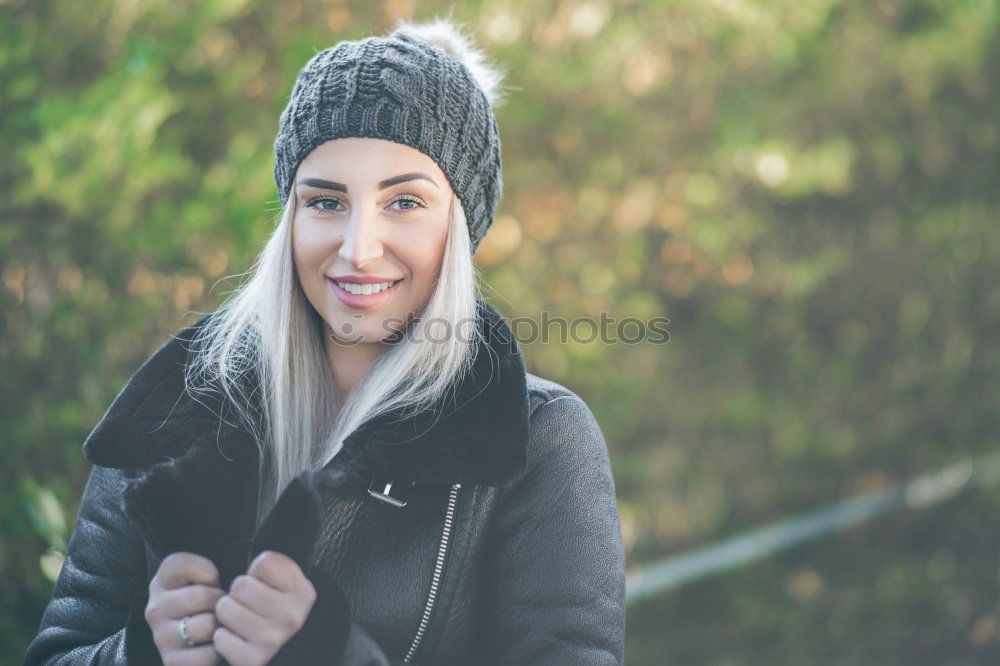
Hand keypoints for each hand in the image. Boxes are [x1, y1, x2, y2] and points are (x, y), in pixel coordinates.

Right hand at [146, 552, 224, 665]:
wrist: (199, 641)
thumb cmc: (211, 600)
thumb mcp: (206, 577)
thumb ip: (210, 569)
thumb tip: (238, 576)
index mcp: (162, 582)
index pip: (181, 564)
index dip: (207, 571)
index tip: (211, 581)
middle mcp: (155, 608)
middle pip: (200, 596)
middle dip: (221, 600)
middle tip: (222, 606)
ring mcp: (161, 636)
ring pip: (206, 625)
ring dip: (221, 626)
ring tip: (220, 624)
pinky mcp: (171, 661)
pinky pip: (206, 655)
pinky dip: (218, 652)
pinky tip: (215, 645)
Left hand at [212, 550, 317, 665]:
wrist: (287, 648)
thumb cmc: (276, 604)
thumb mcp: (286, 578)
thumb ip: (275, 560)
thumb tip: (283, 519)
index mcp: (303, 592)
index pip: (264, 562)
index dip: (258, 571)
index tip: (265, 584)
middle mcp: (292, 617)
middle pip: (240, 586)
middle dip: (238, 591)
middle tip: (249, 603)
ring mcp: (273, 640)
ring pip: (226, 609)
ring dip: (227, 612)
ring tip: (241, 618)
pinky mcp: (252, 660)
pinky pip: (220, 637)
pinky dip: (223, 637)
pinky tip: (237, 637)